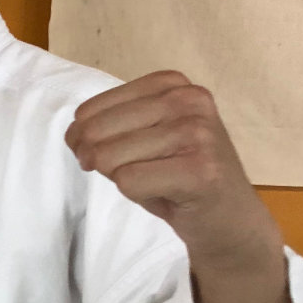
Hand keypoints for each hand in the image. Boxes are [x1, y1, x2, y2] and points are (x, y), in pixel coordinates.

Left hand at [66, 71, 282, 270]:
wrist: (228, 218)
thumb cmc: (179, 176)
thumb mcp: (144, 136)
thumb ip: (108, 126)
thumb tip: (74, 136)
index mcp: (171, 83)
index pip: (90, 110)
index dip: (87, 140)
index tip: (116, 155)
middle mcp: (188, 100)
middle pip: (96, 133)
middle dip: (99, 161)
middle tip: (133, 174)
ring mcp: (197, 132)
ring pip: (109, 158)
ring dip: (123, 179)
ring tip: (156, 180)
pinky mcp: (199, 169)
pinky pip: (128, 181)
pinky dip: (136, 195)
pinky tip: (166, 193)